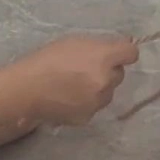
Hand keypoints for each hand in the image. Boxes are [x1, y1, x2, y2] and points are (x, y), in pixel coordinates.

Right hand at [22, 36, 138, 125]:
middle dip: (108, 71)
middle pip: (119, 74)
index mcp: (105, 58)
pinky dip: (87, 102)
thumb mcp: (77, 42)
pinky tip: (70, 98)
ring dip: (99, 88)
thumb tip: (118, 49)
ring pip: (108, 92)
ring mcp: (98, 101)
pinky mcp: (88, 117)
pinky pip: (94, 106)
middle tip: (88, 70)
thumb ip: (100, 46)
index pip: (131, 54)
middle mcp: (106, 80)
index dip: (124, 53)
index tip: (117, 54)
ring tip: (76, 86)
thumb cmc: (49, 59)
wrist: (27, 88)